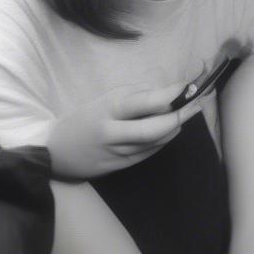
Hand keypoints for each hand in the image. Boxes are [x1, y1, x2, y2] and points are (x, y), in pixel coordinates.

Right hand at [47, 80, 204, 179]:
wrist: (55, 151)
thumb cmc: (86, 118)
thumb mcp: (107, 99)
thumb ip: (136, 97)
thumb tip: (168, 94)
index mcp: (110, 109)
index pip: (147, 102)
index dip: (172, 94)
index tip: (189, 86)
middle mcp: (114, 133)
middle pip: (156, 129)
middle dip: (181, 115)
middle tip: (197, 103)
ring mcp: (117, 153)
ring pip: (156, 143)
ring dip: (175, 127)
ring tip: (189, 111)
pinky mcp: (119, 167)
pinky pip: (149, 153)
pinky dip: (163, 140)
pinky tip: (171, 129)